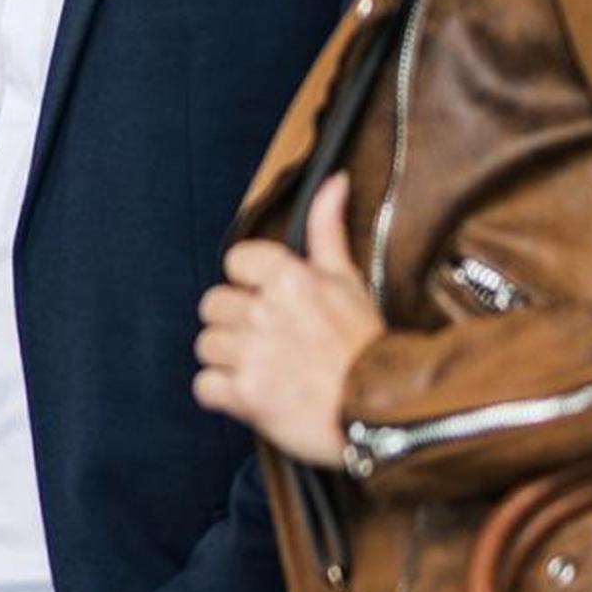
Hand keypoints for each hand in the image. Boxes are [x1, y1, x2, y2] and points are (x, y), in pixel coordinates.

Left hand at [192, 177, 382, 468]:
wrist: (387, 411)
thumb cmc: (367, 345)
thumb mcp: (349, 279)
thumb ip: (327, 229)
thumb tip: (334, 180)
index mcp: (290, 277)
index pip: (234, 262)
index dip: (249, 284)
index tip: (271, 302)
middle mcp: (266, 311)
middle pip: (213, 305)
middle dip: (235, 324)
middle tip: (269, 342)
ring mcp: (253, 353)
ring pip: (206, 345)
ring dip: (228, 360)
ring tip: (265, 369)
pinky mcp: (246, 394)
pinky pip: (204, 386)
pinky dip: (222, 394)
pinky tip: (252, 394)